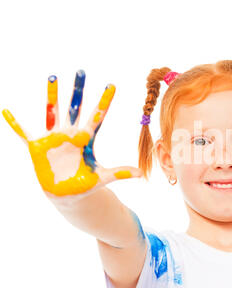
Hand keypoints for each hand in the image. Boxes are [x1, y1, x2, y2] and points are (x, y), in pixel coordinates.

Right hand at [2, 70, 141, 198]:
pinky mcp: (38, 147)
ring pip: (52, 112)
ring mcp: (53, 139)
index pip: (97, 117)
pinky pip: (24, 133)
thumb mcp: (102, 178)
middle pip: (75, 108)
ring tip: (53, 77)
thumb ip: (119, 173)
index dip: (104, 102)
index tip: (111, 85)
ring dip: (52, 96)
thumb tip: (140, 173)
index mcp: (86, 139)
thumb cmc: (85, 184)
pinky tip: (6, 110)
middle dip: (78, 90)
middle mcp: (70, 134)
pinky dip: (15, 124)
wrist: (67, 194)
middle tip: (81, 71)